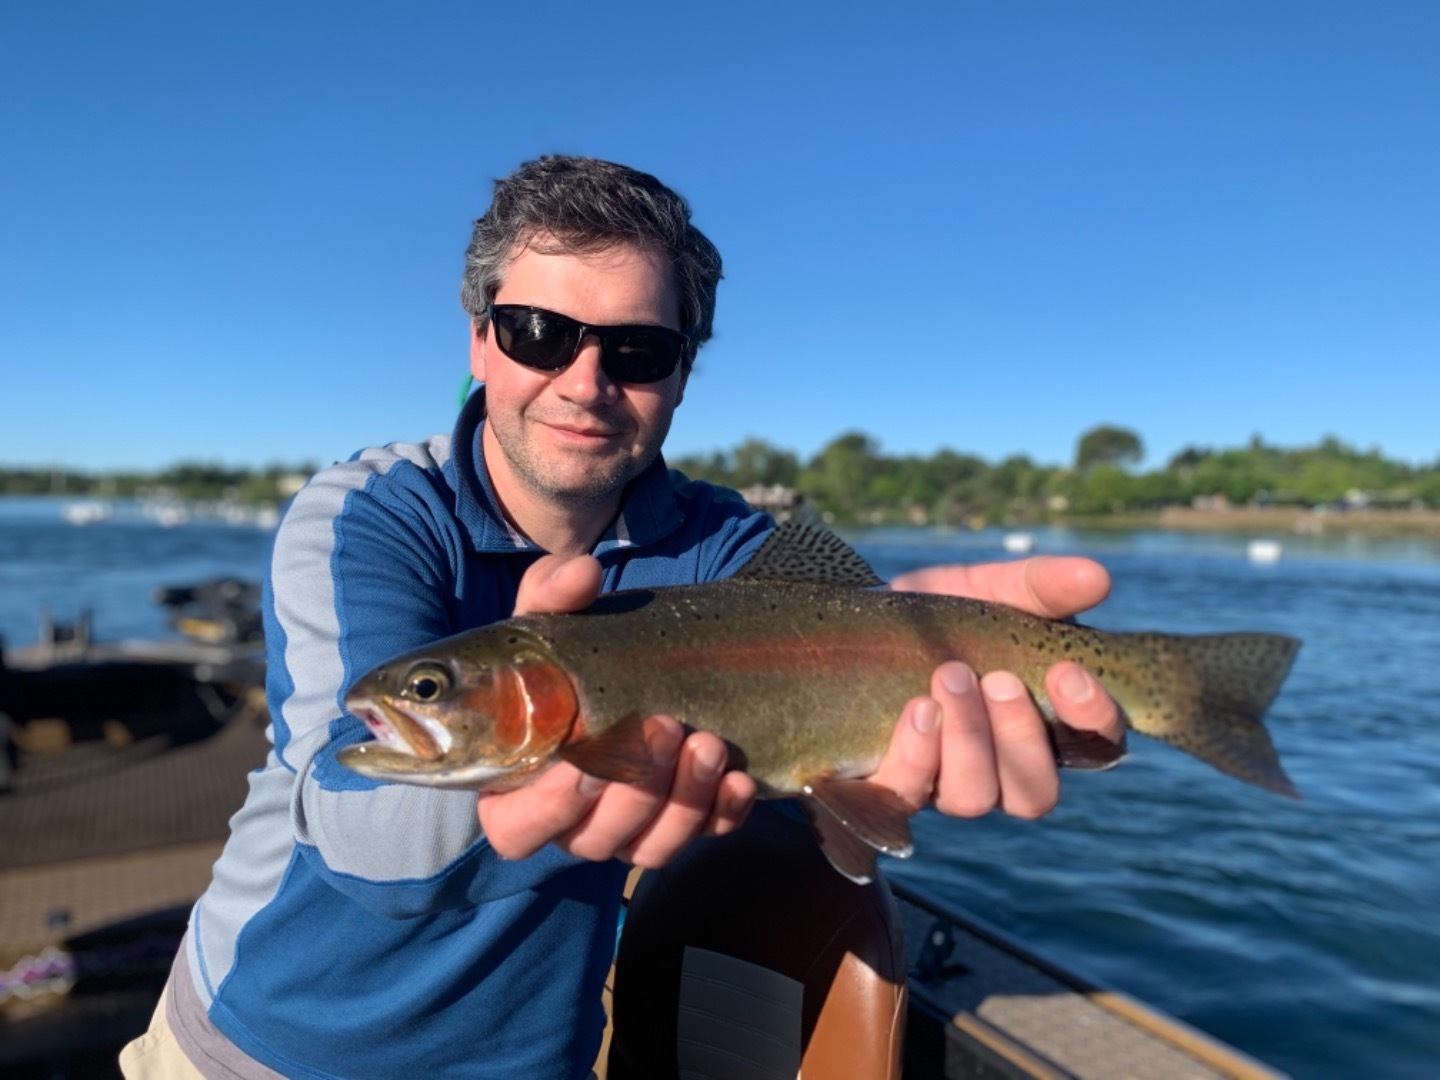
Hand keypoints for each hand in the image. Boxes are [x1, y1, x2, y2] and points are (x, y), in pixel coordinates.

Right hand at [475, 555, 756, 866]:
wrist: (628, 671)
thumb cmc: (571, 658)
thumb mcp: (555, 621)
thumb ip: (553, 595)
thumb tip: (581, 572)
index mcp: (519, 789)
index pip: (518, 829)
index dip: (550, 805)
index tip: (584, 758)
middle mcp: (573, 823)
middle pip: (597, 837)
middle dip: (636, 788)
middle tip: (664, 726)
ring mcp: (630, 830)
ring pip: (653, 845)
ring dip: (684, 799)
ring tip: (708, 742)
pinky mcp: (681, 826)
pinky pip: (704, 837)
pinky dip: (723, 812)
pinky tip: (738, 777)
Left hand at [874, 556, 1125, 818]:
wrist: (854, 624)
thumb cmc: (941, 617)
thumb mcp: (990, 590)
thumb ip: (1040, 586)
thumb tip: (1097, 577)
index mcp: (1045, 725)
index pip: (1095, 746)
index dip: (1092, 720)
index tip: (1068, 672)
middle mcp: (1000, 767)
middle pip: (1034, 792)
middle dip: (1019, 735)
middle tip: (998, 679)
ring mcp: (943, 782)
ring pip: (974, 798)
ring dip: (968, 741)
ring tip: (951, 677)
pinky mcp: (888, 782)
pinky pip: (906, 794)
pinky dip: (917, 755)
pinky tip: (918, 710)